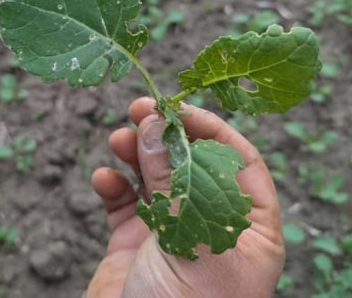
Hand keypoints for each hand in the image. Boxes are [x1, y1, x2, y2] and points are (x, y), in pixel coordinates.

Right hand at [86, 98, 284, 297]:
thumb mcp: (189, 243)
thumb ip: (174, 182)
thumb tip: (155, 126)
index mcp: (248, 231)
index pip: (238, 163)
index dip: (210, 129)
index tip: (176, 107)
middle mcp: (210, 226)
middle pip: (191, 163)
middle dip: (165, 134)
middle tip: (137, 108)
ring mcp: (170, 233)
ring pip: (155, 176)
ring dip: (135, 153)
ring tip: (116, 139)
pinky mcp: (133, 243)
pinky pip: (123, 202)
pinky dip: (112, 184)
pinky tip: (103, 178)